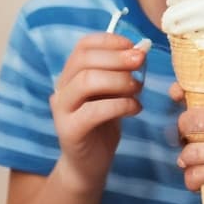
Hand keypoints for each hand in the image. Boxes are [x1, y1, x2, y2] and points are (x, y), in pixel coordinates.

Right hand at [50, 33, 145, 191]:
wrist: (89, 163)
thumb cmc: (105, 120)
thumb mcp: (115, 90)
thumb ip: (123, 71)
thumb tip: (142, 50)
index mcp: (72, 72)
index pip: (83, 45)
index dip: (110, 41)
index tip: (134, 46)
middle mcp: (62, 87)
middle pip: (84, 60)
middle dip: (117, 57)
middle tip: (141, 61)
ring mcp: (62, 109)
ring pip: (86, 82)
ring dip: (119, 80)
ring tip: (138, 88)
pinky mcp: (69, 131)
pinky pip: (94, 111)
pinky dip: (120, 105)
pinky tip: (135, 108)